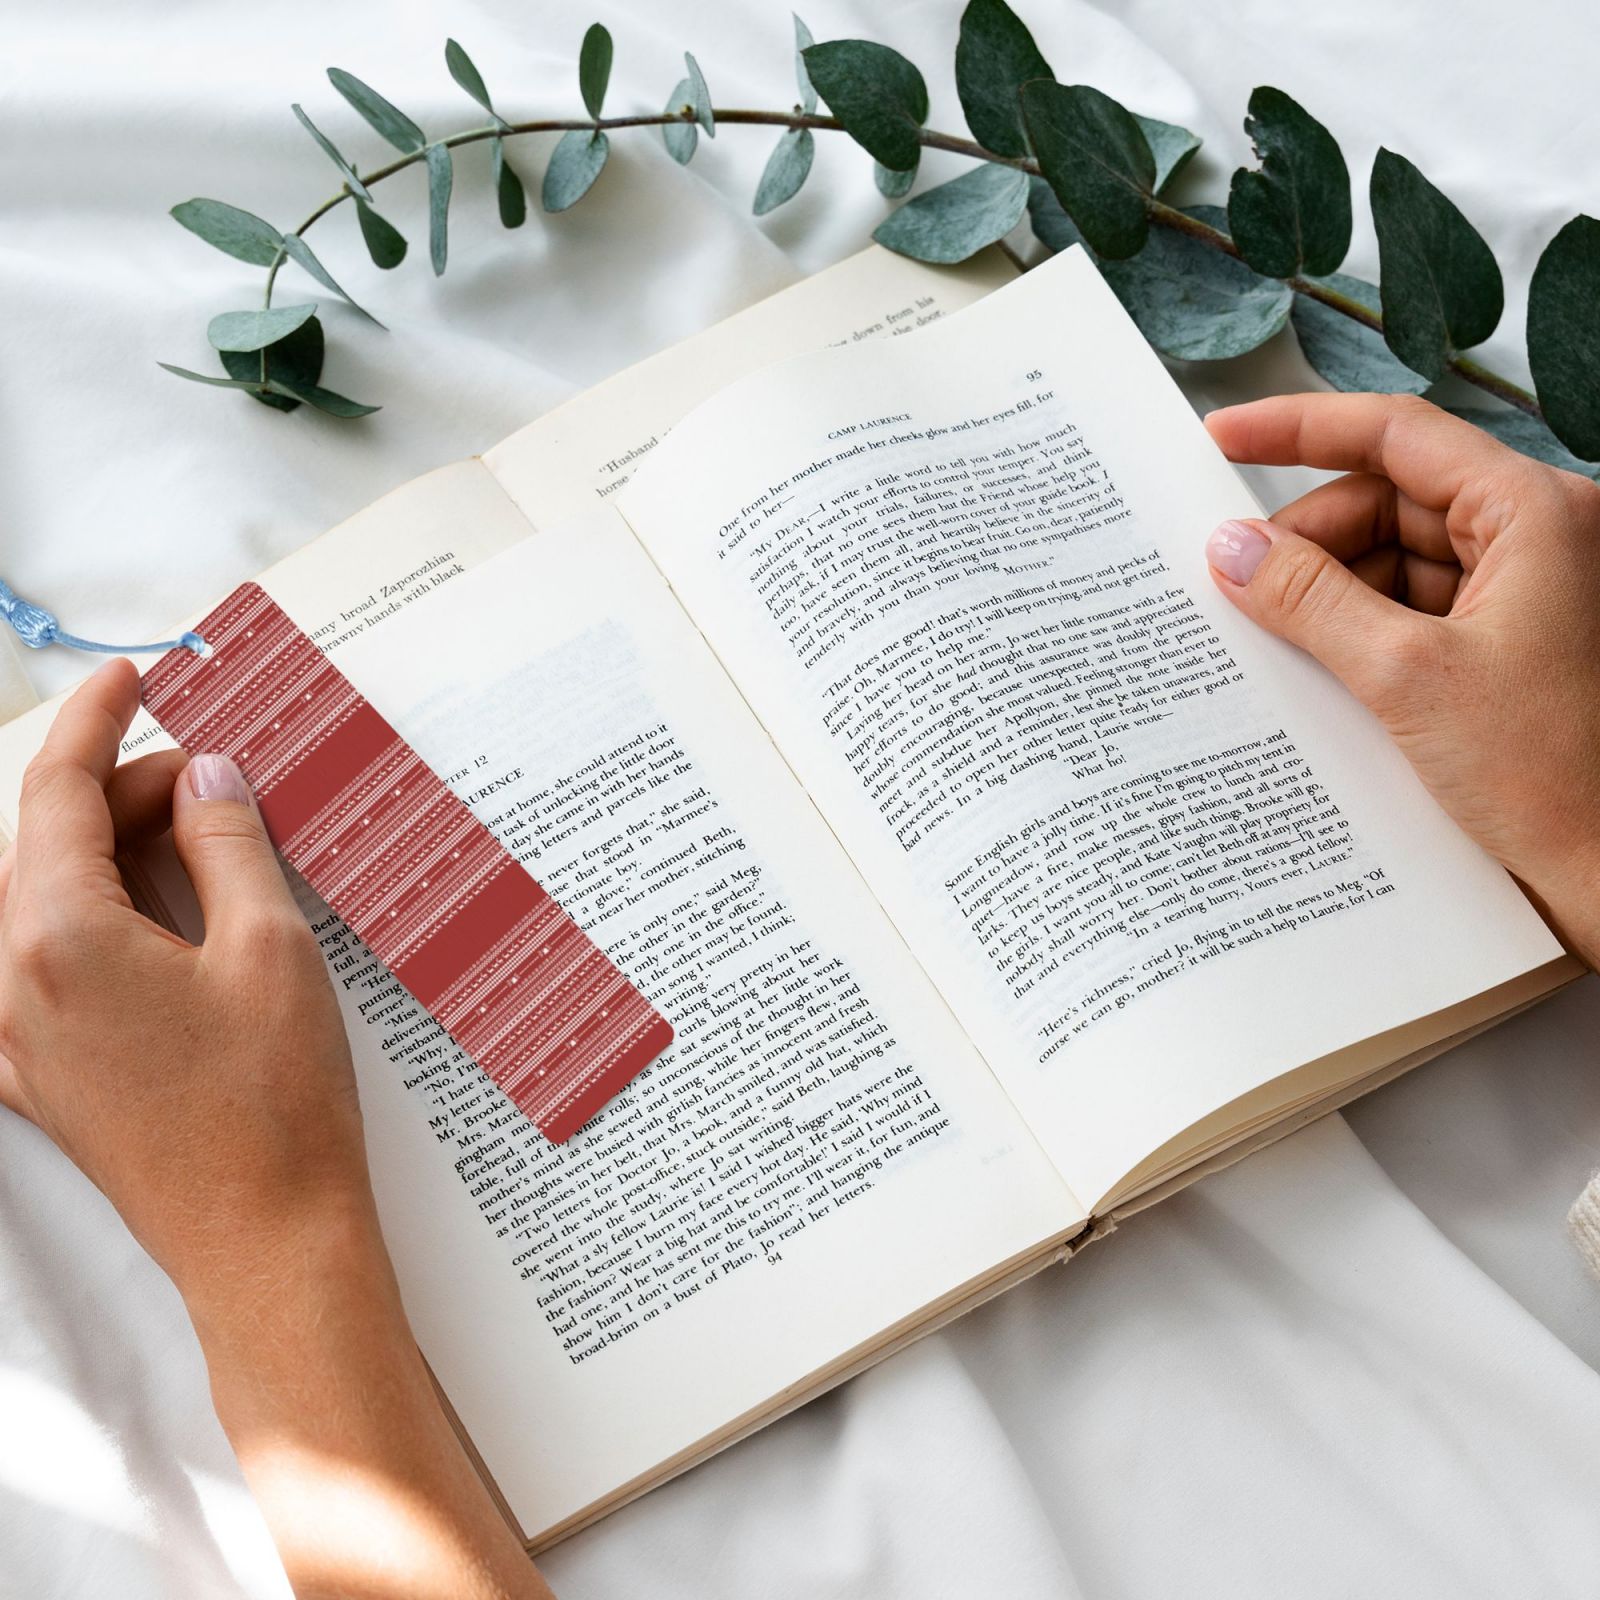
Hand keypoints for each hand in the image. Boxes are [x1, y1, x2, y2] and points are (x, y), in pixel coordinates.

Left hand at [0, 659, 549, 1598]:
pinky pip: (53, 960)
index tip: (132, 676)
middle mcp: (11, 988)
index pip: (58, 794)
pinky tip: (172, 915)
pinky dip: (105, 915)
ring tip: (204, 842)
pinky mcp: (45, 1075)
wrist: (267, 1245)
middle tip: (213, 780)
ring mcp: (19, 1039)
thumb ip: (228, 840)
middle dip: (122, 794)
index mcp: (56, 942)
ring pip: (47, 903)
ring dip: (114, 855)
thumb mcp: (270, 946)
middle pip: (47, 846)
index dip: (97, 721)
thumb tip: (205, 774)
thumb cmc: (275, 1103)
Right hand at [1204, 392, 1599, 967]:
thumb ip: (1309, 601)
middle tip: (1236, 578)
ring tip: (1272, 634)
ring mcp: (1526, 592)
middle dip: (1310, 537)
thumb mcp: (1405, 678)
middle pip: (1391, 499)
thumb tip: (1233, 550)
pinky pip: (1413, 608)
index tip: (1226, 436)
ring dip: (1330, 589)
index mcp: (1534, 515)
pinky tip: (1315, 663)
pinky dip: (1359, 628)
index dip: (1301, 428)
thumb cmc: (1553, 777)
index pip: (1398, 435)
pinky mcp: (1507, 644)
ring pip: (1397, 557)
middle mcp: (1538, 538)